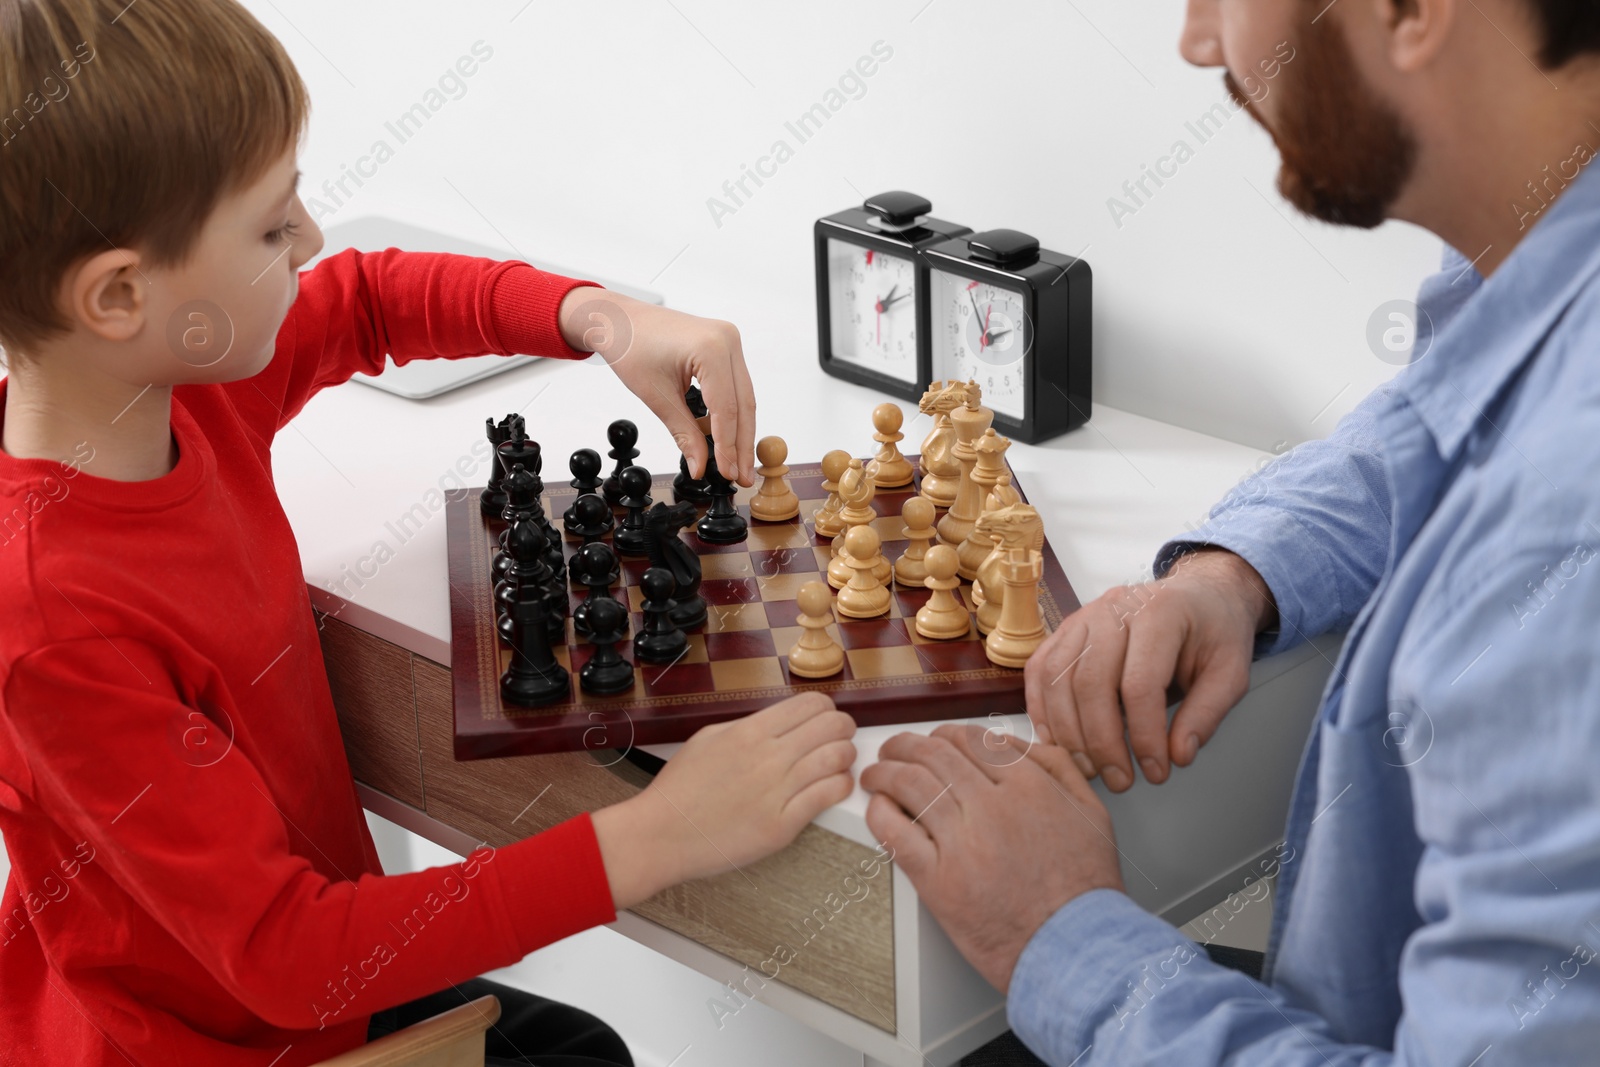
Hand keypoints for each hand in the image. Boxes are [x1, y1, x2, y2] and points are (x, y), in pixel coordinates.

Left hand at [559, 287, 756, 484]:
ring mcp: (729, 340)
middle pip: (743, 404)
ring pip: (742, 397)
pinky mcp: (724, 346)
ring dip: (738, 432)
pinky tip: (721, 439)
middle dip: (741, 444)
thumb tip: (701, 467)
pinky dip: (728, 413)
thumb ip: (684, 433)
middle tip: (742, 477)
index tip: (728, 474)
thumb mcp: (657, 397)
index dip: (728, 447)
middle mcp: (727, 340)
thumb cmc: (630, 346)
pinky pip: (733, 386)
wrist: (619, 320)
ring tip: (736, 464)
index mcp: (711, 348)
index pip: (727, 409)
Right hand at [591, 693, 855, 909]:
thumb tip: (782, 723)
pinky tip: (833, 787)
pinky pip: (829, 795)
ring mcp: (777, 791)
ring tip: (838, 764)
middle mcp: (768, 756)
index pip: (812, 704)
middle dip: (843, 729)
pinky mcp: (782, 825)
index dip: (826, 709)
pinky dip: (840, 786)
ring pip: (837, 757)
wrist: (662, 834)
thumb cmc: (680, 789)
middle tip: (839, 738)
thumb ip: (748, 726)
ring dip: (845, 757)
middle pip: (833, 725)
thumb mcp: (708, 738)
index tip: (825, 719)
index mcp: (750, 731)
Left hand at [862, 724, 1123, 992]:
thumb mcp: (1090, 812)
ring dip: (884, 773)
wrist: (1076, 948)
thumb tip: (1014, 742)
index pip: (971, 739)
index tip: (933, 741)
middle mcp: (993, 807)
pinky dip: (879, 813)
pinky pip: (895, 834)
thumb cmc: (1083, 889)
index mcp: (1029, 786)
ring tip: (874, 775)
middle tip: (893, 751)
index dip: (943, 735)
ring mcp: (964, 843)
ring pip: (909, 785)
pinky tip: (877, 808)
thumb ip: (1056, 768)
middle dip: (905, 746)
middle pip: (934, 755)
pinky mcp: (939, 881)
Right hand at [1023, 548, 1275, 791]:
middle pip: (1090, 682)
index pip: (1140, 683)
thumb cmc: (1213, 632)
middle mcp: (1113, 609)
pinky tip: (1059, 743)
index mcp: (1159, 613)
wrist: (1197, 595)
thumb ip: (1207, 713)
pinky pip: (1040, 671)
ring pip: (1057, 678)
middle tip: (1120, 780)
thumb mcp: (1232, 672)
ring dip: (1068, 732)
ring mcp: (1082, 617)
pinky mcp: (1065, 630)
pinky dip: (1041, 710)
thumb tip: (1178, 754)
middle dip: (1101, 741)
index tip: (1156, 772)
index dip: (1144, 736)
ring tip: (1090, 769)